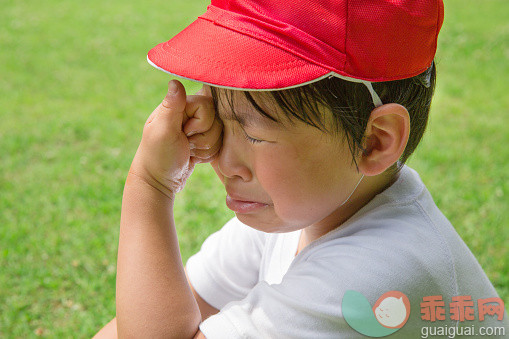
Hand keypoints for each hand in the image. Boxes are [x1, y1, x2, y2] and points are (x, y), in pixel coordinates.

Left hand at [128, 80, 221, 196]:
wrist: (159, 181)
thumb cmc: (158, 156)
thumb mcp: (163, 131)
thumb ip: (172, 106)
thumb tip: (175, 81)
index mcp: (179, 105)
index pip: (207, 105)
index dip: (200, 122)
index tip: (183, 132)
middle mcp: (190, 113)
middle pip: (217, 120)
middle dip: (203, 138)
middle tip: (184, 143)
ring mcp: (199, 128)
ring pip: (220, 134)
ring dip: (204, 149)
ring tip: (187, 151)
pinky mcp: (204, 141)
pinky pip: (219, 146)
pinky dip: (207, 155)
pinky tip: (192, 157)